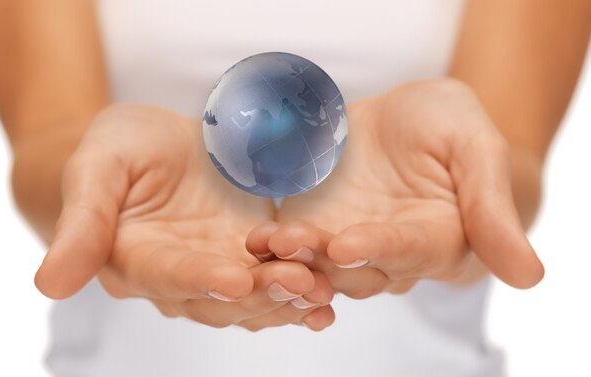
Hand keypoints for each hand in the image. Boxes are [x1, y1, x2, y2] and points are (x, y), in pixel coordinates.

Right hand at [34, 104, 334, 330]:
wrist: (152, 145)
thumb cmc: (116, 152)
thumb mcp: (96, 170)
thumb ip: (80, 224)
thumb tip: (48, 285)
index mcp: (138, 261)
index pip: (169, 276)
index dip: (200, 279)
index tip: (233, 278)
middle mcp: (182, 276)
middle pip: (222, 297)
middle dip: (260, 293)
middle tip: (297, 283)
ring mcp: (221, 266)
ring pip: (256, 296)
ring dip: (289, 296)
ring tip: (321, 292)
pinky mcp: (253, 252)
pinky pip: (279, 274)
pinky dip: (304, 285)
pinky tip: (330, 291)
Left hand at [247, 79, 543, 298]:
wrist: (409, 119)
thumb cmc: (451, 129)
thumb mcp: (476, 148)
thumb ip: (493, 207)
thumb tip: (529, 276)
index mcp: (436, 238)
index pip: (408, 250)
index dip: (379, 248)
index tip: (348, 245)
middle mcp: (389, 252)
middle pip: (356, 268)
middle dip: (320, 261)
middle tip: (287, 247)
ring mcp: (348, 241)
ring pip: (319, 265)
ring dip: (289, 260)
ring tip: (262, 244)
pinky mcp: (315, 227)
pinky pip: (293, 246)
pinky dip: (273, 247)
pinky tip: (252, 239)